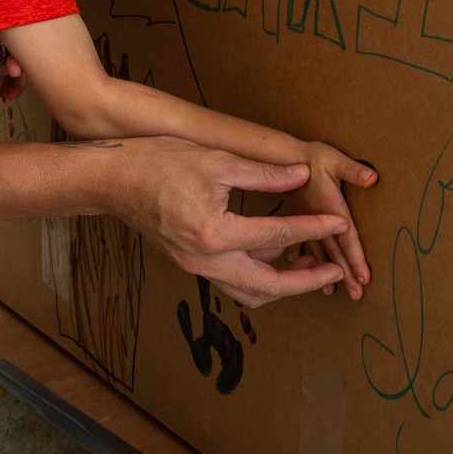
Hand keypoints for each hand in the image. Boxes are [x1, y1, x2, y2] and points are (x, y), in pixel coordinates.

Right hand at [97, 136, 353, 306]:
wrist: (112, 180)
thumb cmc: (159, 162)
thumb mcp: (217, 160)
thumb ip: (264, 174)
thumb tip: (302, 175)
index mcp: (215, 233)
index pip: (278, 236)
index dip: (314, 228)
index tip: (340, 224)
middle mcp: (206, 260)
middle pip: (268, 287)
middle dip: (307, 281)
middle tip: (337, 272)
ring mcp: (196, 267)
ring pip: (250, 293)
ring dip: (283, 285)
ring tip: (310, 266)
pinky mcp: (191, 264)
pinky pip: (233, 281)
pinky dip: (259, 276)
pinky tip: (276, 255)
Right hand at [282, 142, 375, 299]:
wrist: (279, 155)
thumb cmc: (311, 155)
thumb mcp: (334, 158)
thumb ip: (353, 169)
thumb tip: (372, 178)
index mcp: (326, 208)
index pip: (344, 238)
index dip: (355, 258)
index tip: (364, 278)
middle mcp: (313, 219)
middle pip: (332, 252)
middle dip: (344, 274)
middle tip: (357, 294)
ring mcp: (301, 221)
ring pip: (314, 252)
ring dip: (322, 272)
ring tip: (331, 291)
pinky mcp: (293, 219)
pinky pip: (296, 242)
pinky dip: (299, 256)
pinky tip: (298, 267)